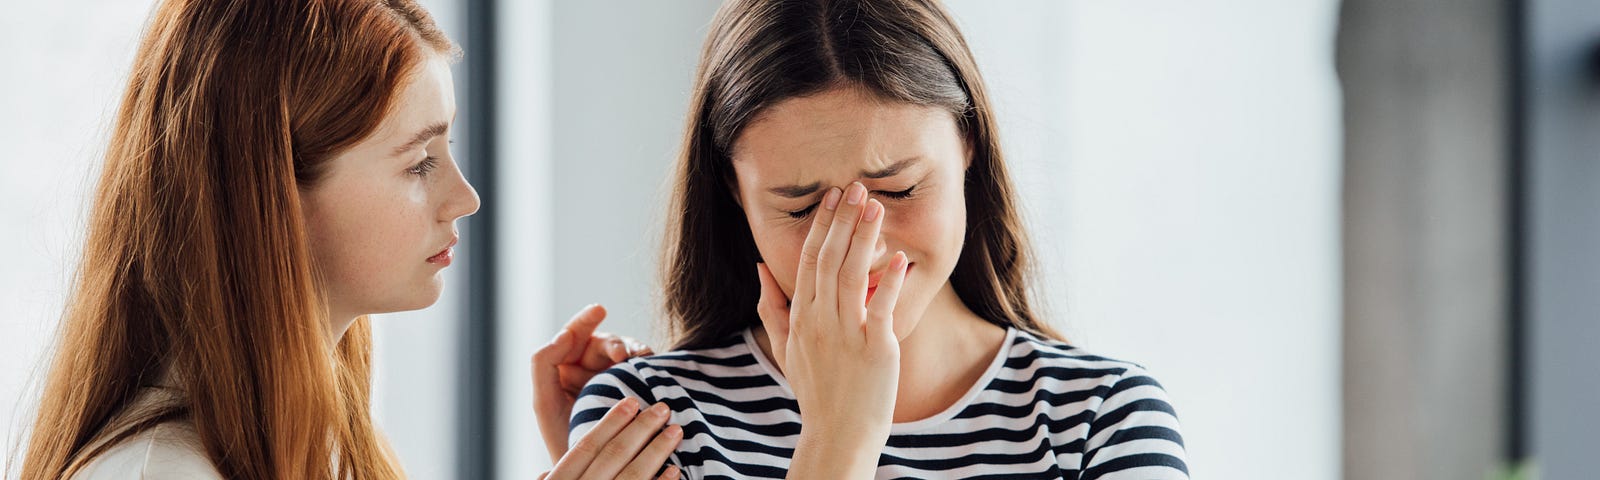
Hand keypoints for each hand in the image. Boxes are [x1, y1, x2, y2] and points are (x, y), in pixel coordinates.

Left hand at [533, 304, 654, 461]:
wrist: (596, 472)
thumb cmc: (564, 444)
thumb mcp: (545, 404)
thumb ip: (544, 364)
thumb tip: (562, 333)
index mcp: (561, 375)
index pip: (571, 340)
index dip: (583, 322)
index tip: (600, 309)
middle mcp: (586, 375)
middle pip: (599, 346)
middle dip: (611, 344)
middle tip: (622, 355)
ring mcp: (611, 383)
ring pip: (623, 355)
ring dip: (631, 352)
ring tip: (640, 358)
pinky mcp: (634, 393)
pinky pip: (641, 370)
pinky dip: (645, 365)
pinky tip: (650, 366)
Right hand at [536, 397, 682, 479]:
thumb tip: (544, 473)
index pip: (586, 447)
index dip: (609, 422)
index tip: (631, 402)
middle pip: (613, 455)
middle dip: (640, 429)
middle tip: (662, 408)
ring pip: (634, 475)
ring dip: (657, 450)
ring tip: (675, 431)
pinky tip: (675, 470)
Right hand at [755, 182, 908, 477]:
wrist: (837, 434)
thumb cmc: (816, 391)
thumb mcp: (785, 348)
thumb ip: (771, 307)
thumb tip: (759, 268)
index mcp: (800, 317)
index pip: (808, 260)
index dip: (821, 226)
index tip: (832, 198)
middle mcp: (819, 321)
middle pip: (828, 260)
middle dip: (842, 221)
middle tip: (856, 187)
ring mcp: (846, 334)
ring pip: (851, 275)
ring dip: (864, 238)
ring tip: (876, 207)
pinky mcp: (875, 349)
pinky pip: (881, 309)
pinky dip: (888, 282)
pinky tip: (900, 258)